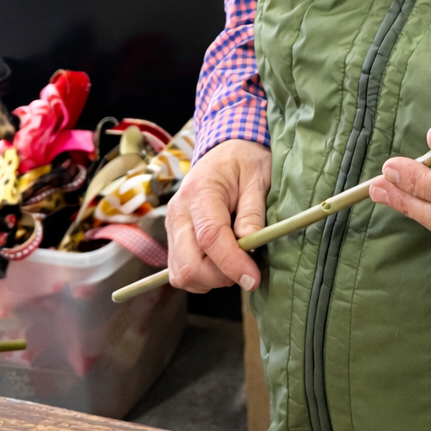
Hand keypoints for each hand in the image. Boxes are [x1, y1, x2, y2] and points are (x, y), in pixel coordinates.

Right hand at [166, 139, 270, 293]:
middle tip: (248, 269)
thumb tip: (250, 247)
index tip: (253, 278)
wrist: (225, 151)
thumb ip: (253, 213)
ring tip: (236, 262)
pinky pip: (181, 272)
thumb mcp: (258, 178)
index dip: (232, 263)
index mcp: (200, 192)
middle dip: (221, 277)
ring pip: (182, 274)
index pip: (209, 237)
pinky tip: (222, 262)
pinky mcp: (173, 239)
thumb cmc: (244, 161)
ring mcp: (172, 227)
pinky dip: (203, 277)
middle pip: (189, 265)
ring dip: (212, 279)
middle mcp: (178, 213)